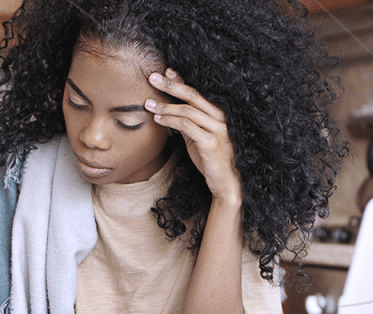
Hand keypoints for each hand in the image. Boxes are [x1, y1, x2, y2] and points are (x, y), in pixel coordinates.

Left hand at [145, 68, 242, 204]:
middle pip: (192, 96)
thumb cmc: (209, 159)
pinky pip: (187, 127)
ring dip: (165, 106)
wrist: (224, 182)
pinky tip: (158, 120)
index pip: (195, 93)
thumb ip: (187, 122)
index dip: (180, 81)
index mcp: (216, 114)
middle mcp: (219, 118)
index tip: (165, 72)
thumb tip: (168, 110)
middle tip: (152, 77)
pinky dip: (171, 121)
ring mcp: (217, 129)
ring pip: (187, 111)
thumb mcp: (196, 137)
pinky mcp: (211, 142)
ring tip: (148, 104)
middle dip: (170, 86)